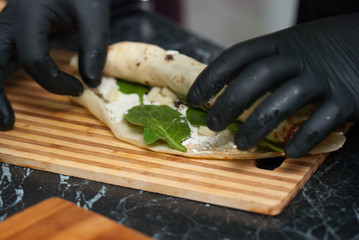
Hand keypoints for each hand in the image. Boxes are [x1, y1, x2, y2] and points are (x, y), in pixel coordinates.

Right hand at [0, 0, 109, 129]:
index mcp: (27, 15)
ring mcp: (7, 29)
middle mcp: (9, 23)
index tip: (80, 90)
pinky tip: (4, 98)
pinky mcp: (12, 35)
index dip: (56, 81)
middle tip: (8, 123)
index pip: (33, 58)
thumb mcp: (92, 12)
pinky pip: (0, 59)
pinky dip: (0, 79)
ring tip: (4, 120)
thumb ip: (94, 45)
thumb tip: (91, 83)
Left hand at [187, 13, 358, 157]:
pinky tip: (289, 152)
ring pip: (285, 100)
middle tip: (212, 124)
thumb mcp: (292, 45)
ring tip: (241, 144)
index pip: (238, 56)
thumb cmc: (323, 49)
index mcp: (281, 42)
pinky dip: (303, 138)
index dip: (212, 77)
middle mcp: (300, 57)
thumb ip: (265, 63)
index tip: (193, 98)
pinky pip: (323, 121)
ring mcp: (324, 77)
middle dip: (230, 102)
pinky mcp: (348, 98)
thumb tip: (226, 88)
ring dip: (258, 124)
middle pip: (258, 77)